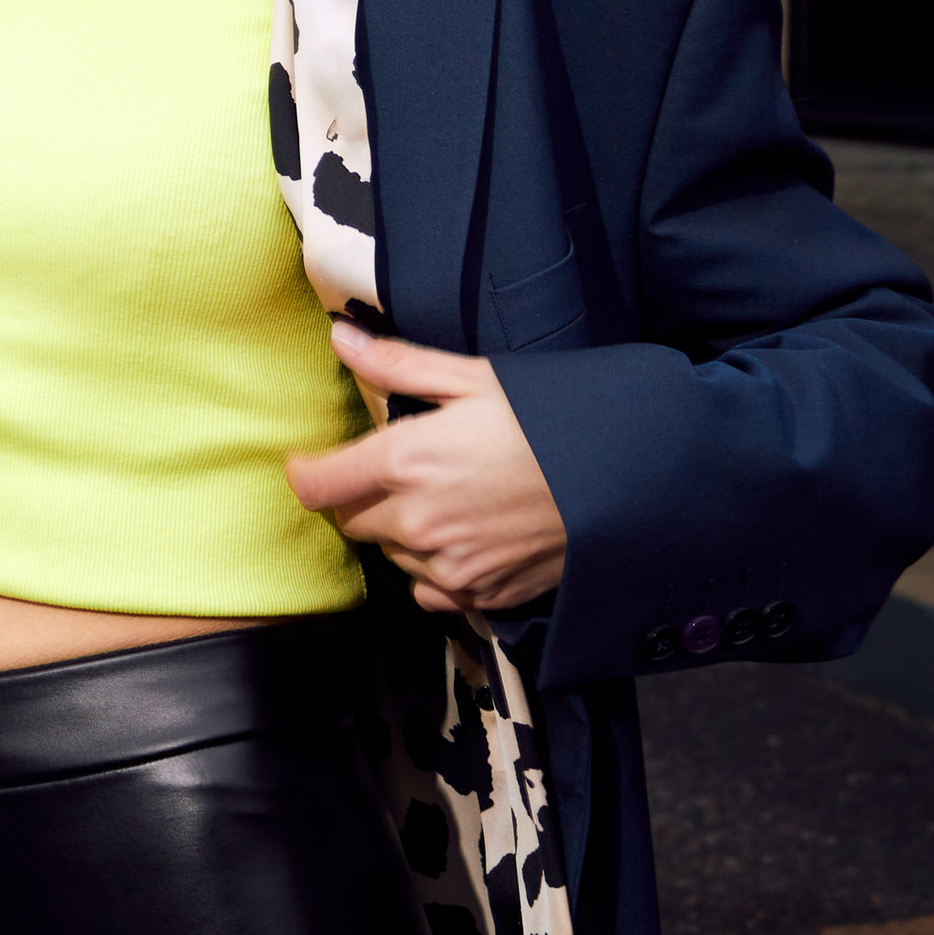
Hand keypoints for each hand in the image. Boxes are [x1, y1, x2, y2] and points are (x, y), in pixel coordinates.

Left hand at [286, 324, 568, 620]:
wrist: (626, 481)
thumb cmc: (552, 421)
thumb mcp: (476, 379)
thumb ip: (398, 365)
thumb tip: (340, 338)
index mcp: (407, 461)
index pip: (319, 484)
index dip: (307, 472)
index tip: (311, 464)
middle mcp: (417, 522)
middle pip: (352, 521)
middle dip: (362, 496)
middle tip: (399, 471)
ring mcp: (448, 566)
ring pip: (390, 554)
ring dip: (400, 531)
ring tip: (445, 499)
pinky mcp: (479, 596)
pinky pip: (428, 589)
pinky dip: (434, 568)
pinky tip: (465, 538)